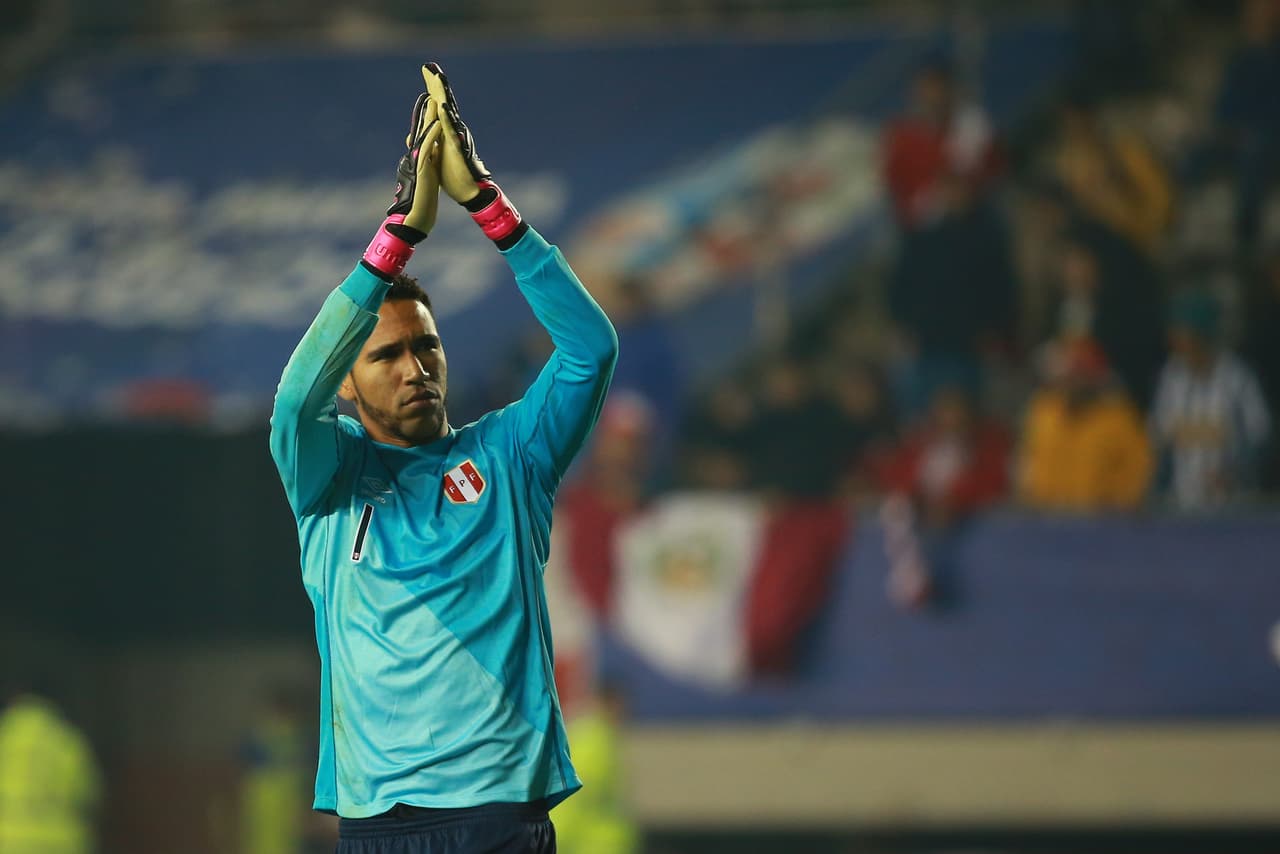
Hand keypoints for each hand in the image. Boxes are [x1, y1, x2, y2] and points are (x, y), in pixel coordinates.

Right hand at [361, 94, 441, 277]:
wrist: (416, 217)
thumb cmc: (421, 200)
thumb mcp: (425, 178)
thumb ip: (425, 165)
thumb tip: (425, 158)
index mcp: (420, 159)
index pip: (423, 136)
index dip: (426, 120)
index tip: (428, 104)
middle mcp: (417, 157)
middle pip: (421, 130)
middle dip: (425, 113)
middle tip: (427, 94)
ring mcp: (419, 162)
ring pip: (424, 135)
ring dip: (428, 118)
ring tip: (432, 100)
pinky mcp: (423, 168)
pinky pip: (428, 147)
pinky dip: (433, 134)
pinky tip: (437, 123)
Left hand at [421, 62, 490, 203]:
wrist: (467, 191)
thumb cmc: (452, 174)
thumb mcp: (433, 155)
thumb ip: (425, 142)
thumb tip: (411, 135)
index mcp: (445, 130)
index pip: (437, 105)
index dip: (431, 88)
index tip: (426, 70)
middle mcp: (452, 129)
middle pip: (443, 102)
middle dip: (436, 84)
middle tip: (429, 65)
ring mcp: (455, 137)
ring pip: (448, 111)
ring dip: (443, 94)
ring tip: (437, 77)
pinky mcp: (457, 148)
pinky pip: (451, 130)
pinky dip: (446, 117)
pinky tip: (442, 105)